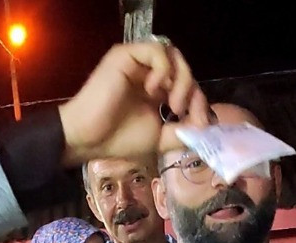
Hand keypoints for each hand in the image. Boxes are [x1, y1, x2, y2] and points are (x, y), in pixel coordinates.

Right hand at [59, 41, 211, 165]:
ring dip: (182, 80)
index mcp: (155, 91)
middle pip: (184, 68)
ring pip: (174, 56)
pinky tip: (153, 89)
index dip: (199, 100)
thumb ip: (184, 131)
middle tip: (182, 112)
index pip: (187, 85)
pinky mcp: (126, 55)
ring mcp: (136, 63)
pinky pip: (157, 51)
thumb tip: (208, 125)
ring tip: (172, 103)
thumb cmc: (116, 140)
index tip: (197, 121)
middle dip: (192, 90)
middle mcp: (147, 73)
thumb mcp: (159, 138)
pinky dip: (164, 69)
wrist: (86, 139)